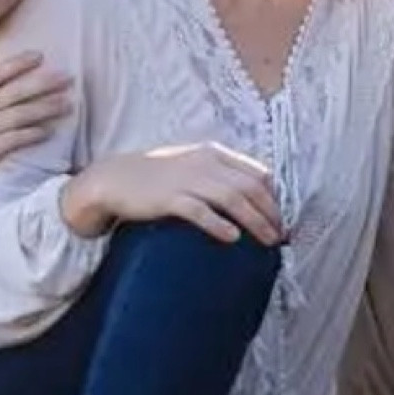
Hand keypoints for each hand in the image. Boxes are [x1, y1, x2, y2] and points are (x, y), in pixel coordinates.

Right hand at [0, 51, 71, 202]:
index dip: (17, 64)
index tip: (39, 55)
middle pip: (13, 92)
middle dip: (42, 83)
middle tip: (68, 78)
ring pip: (18, 114)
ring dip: (45, 108)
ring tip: (67, 104)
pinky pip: (14, 140)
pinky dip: (33, 134)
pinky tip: (49, 131)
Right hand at [63, 142, 283, 244]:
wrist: (113, 179)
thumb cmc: (156, 177)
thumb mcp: (192, 166)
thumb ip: (219, 176)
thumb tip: (249, 200)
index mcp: (213, 154)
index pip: (257, 172)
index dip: (274, 196)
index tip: (280, 218)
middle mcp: (204, 163)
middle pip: (250, 187)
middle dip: (271, 212)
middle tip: (280, 235)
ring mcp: (186, 179)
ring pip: (232, 198)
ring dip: (255, 221)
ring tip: (268, 241)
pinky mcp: (168, 198)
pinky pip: (200, 211)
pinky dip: (219, 224)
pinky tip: (232, 238)